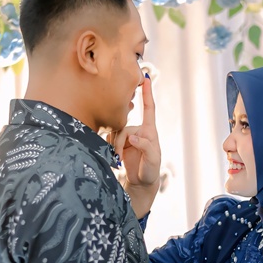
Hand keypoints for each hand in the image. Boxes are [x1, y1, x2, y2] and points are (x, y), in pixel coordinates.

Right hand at [110, 75, 160, 189]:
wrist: (141, 183)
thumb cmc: (151, 171)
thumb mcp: (152, 160)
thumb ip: (145, 147)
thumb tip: (133, 138)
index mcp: (149, 131)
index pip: (149, 109)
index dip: (147, 93)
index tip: (145, 79)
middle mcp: (138, 131)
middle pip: (123, 125)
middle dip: (118, 140)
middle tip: (118, 156)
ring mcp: (128, 137)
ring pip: (115, 132)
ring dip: (114, 147)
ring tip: (117, 160)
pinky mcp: (119, 143)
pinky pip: (110, 138)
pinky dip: (110, 148)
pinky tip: (114, 159)